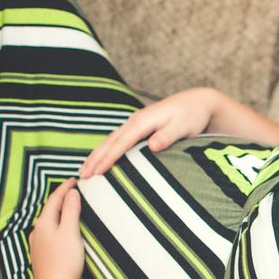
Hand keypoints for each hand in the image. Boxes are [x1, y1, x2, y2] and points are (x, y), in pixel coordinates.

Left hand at [30, 178, 84, 278]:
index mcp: (44, 223)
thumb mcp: (71, 231)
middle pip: (49, 210)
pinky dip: (57, 225)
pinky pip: (49, 233)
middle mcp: (37, 232)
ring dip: (59, 213)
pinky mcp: (42, 256)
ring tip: (69, 207)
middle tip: (72, 190)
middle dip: (60, 199)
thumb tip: (72, 194)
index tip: (74, 179)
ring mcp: (38, 245)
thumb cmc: (64, 260)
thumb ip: (71, 211)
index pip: (54, 199)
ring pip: (48, 222)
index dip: (64, 188)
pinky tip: (62, 231)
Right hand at [79, 87, 221, 177]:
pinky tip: (101, 160)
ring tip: (84, 171)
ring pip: (111, 140)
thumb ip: (167, 136)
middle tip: (81, 176)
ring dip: (97, 155)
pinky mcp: (139, 127)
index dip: (108, 158)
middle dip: (95, 158)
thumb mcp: (183, 126)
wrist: (198, 102)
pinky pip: (118, 140)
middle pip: (110, 141)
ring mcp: (136, 123)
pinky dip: (107, 150)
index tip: (96, 172)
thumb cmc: (192, 115)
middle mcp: (136, 120)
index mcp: (144, 121)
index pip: (121, 142)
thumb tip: (152, 146)